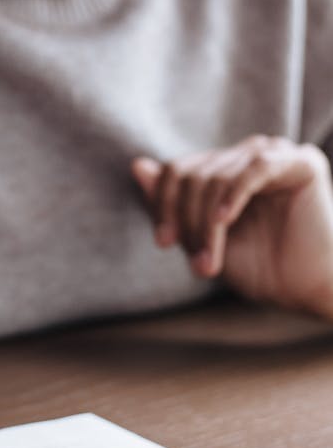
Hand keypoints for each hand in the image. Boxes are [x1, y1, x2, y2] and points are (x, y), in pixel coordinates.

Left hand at [131, 135, 332, 316]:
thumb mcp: (202, 238)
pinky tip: (225, 222)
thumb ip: (172, 204)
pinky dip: (233, 196)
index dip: (163, 203)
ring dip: (206, 223)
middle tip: (197, 264)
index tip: (163, 242)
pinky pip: (254, 168)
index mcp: (227, 168)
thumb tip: (136, 164)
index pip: (178, 170)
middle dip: (187, 221)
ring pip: (217, 175)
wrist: (309, 293)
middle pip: (193, 173)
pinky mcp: (301, 162)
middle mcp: (249, 155)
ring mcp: (276, 154)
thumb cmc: (261, 269)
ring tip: (210, 263)